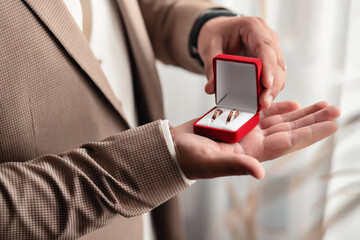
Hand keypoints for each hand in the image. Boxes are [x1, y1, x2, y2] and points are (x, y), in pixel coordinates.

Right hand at [171, 101, 339, 179]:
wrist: (175, 148)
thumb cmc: (189, 158)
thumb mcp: (211, 162)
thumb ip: (235, 165)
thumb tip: (260, 173)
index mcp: (252, 152)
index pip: (288, 141)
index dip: (311, 132)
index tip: (332, 124)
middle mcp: (254, 142)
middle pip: (290, 129)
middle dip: (313, 119)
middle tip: (334, 109)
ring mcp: (247, 131)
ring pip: (280, 120)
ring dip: (300, 113)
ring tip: (320, 105)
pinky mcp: (238, 121)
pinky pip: (263, 113)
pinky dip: (278, 108)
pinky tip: (292, 103)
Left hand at [197, 16, 285, 107]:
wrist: (219, 32)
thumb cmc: (217, 35)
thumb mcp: (209, 47)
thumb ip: (211, 67)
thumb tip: (212, 88)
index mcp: (253, 27)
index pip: (265, 46)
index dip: (268, 66)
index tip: (266, 84)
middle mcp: (267, 37)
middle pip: (277, 62)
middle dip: (273, 84)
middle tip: (264, 102)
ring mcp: (271, 50)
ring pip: (279, 72)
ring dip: (273, 89)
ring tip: (263, 104)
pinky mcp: (270, 62)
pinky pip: (275, 76)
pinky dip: (270, 89)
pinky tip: (262, 100)